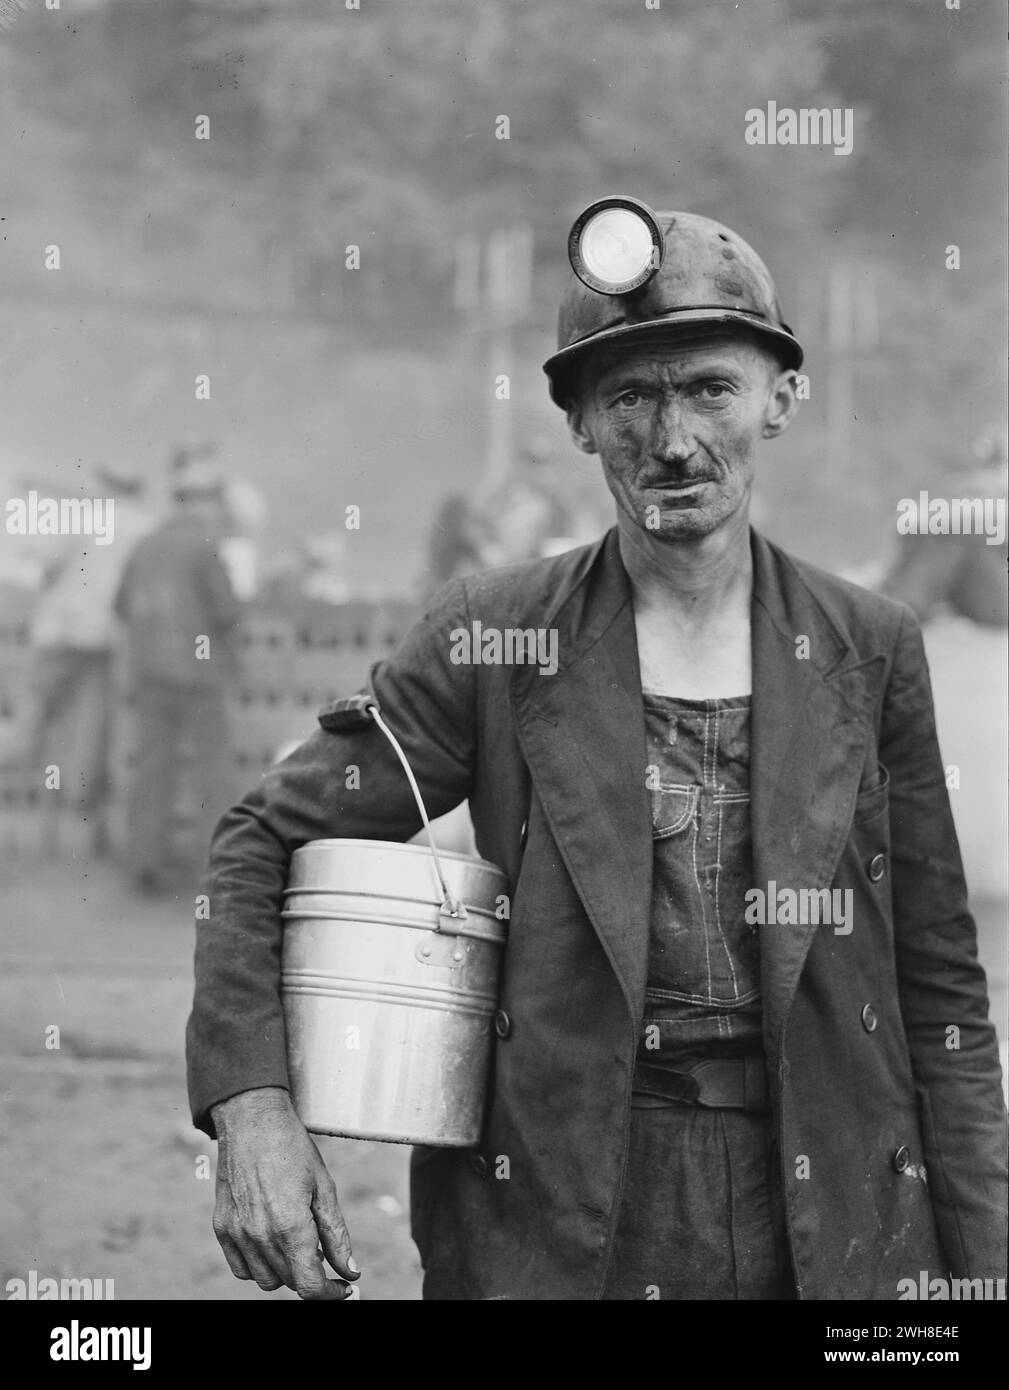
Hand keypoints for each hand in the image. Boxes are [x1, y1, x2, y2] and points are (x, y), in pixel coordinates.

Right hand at [210, 1087, 359, 1300]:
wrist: (252, 1122)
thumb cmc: (292, 1149)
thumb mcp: (324, 1188)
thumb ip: (337, 1235)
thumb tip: (351, 1271)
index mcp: (290, 1226)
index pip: (310, 1286)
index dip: (331, 1293)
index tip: (344, 1286)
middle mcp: (259, 1236)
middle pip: (291, 1283)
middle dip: (312, 1274)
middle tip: (322, 1249)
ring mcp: (236, 1234)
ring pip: (266, 1280)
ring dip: (286, 1271)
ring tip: (297, 1241)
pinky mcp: (221, 1228)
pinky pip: (241, 1268)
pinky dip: (259, 1266)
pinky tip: (272, 1242)